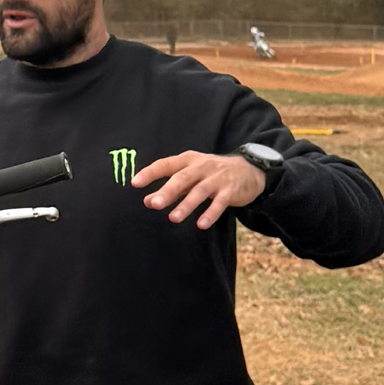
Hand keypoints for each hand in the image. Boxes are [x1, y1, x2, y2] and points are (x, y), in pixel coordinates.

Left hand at [131, 148, 267, 228]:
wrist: (249, 169)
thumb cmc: (211, 173)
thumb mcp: (191, 174)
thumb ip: (171, 187)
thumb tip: (147, 200)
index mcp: (188, 160)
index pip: (166, 164)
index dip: (150, 173)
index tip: (134, 183)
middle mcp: (202, 167)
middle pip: (182, 178)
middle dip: (167, 191)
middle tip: (153, 204)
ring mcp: (217, 178)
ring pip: (200, 191)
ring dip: (186, 205)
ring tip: (173, 218)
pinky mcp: (230, 191)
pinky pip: (220, 203)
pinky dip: (210, 213)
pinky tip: (201, 225)